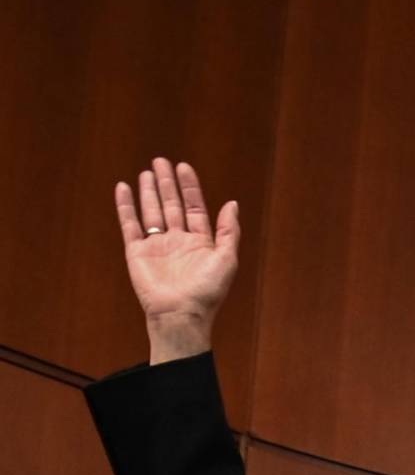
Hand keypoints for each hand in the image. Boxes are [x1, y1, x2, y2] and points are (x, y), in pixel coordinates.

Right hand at [116, 158, 239, 361]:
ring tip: (147, 172)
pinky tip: (124, 188)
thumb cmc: (207, 291)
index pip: (194, 207)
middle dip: (167, 183)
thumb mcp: (226, 258)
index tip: (183, 167)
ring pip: (151, 211)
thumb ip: (228, 231)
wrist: (180, 313)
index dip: (189, 187)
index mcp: (200, 242)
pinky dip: (126, 206)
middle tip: (161, 161)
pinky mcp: (136, 251)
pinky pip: (129, 224)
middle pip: (171, 205)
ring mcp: (156, 245)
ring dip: (149, 191)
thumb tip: (232, 203)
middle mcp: (178, 241)